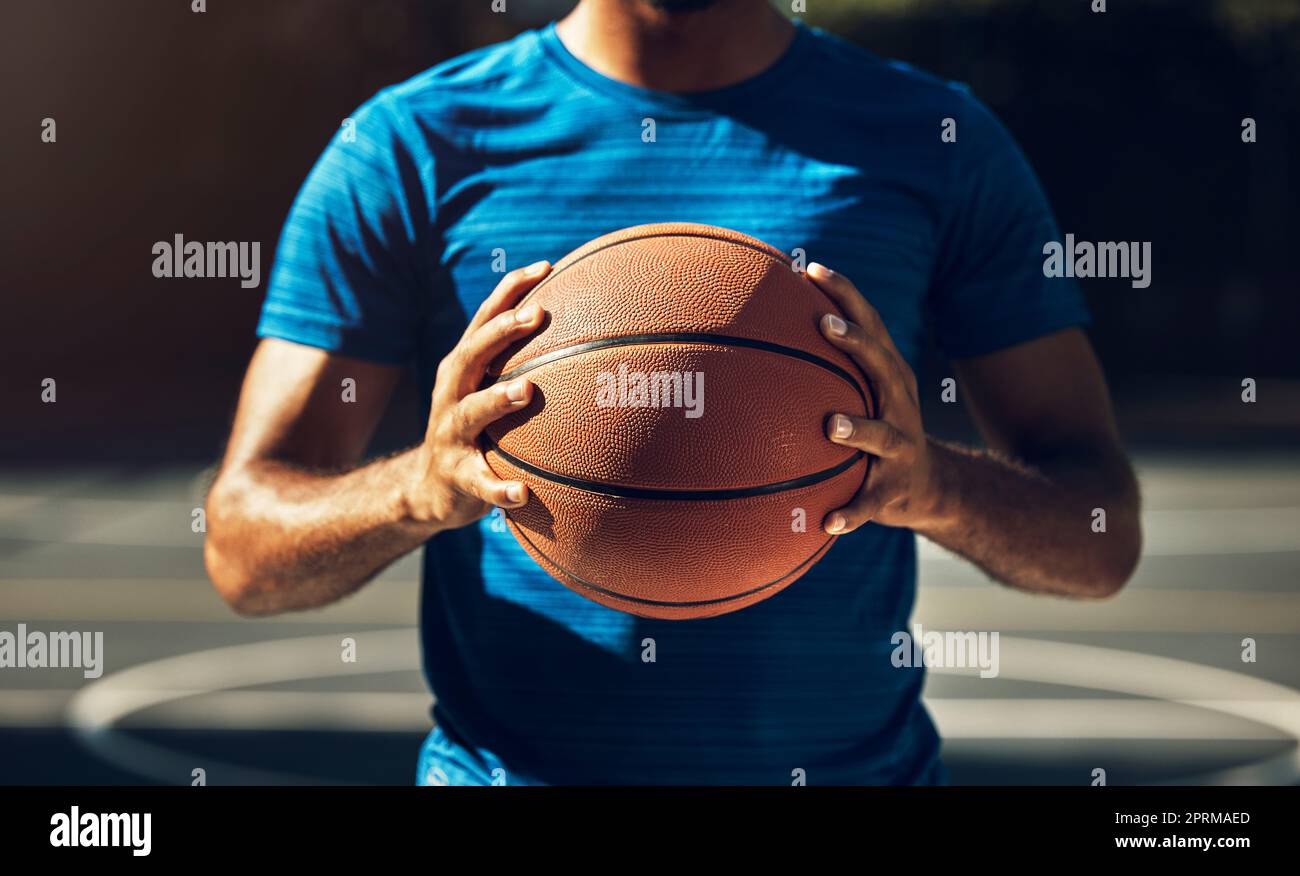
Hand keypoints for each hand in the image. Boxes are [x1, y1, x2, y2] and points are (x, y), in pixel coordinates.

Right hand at [404, 261, 550, 529]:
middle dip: (503, 331)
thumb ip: (521, 365)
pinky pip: (480, 483)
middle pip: (474, 353)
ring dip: (498, 398)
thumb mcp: (488, 392)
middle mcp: (452, 393)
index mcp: (463, 369)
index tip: (545, 267)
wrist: (429, 489)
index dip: (511, 291)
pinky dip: (499, 488)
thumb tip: (589, 336)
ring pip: (472, 412)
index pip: (485, 319)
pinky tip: (522, 493)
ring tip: (527, 390)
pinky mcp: (457, 477)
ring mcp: (451, 434)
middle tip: (538, 315)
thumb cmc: (475, 430)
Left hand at [807, 262, 943, 532]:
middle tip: (823, 324)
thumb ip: (826, 365)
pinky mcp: (892, 492)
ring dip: (859, 429)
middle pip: (881, 366)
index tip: (812, 268)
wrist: (931, 488)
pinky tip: (828, 522)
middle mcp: (899, 405)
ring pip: (882, 436)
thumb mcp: (865, 393)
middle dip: (855, 343)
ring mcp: (899, 448)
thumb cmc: (880, 428)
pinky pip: (870, 503)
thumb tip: (760, 330)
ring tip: (831, 425)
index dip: (846, 295)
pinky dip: (852, 512)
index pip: (871, 326)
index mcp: (888, 377)